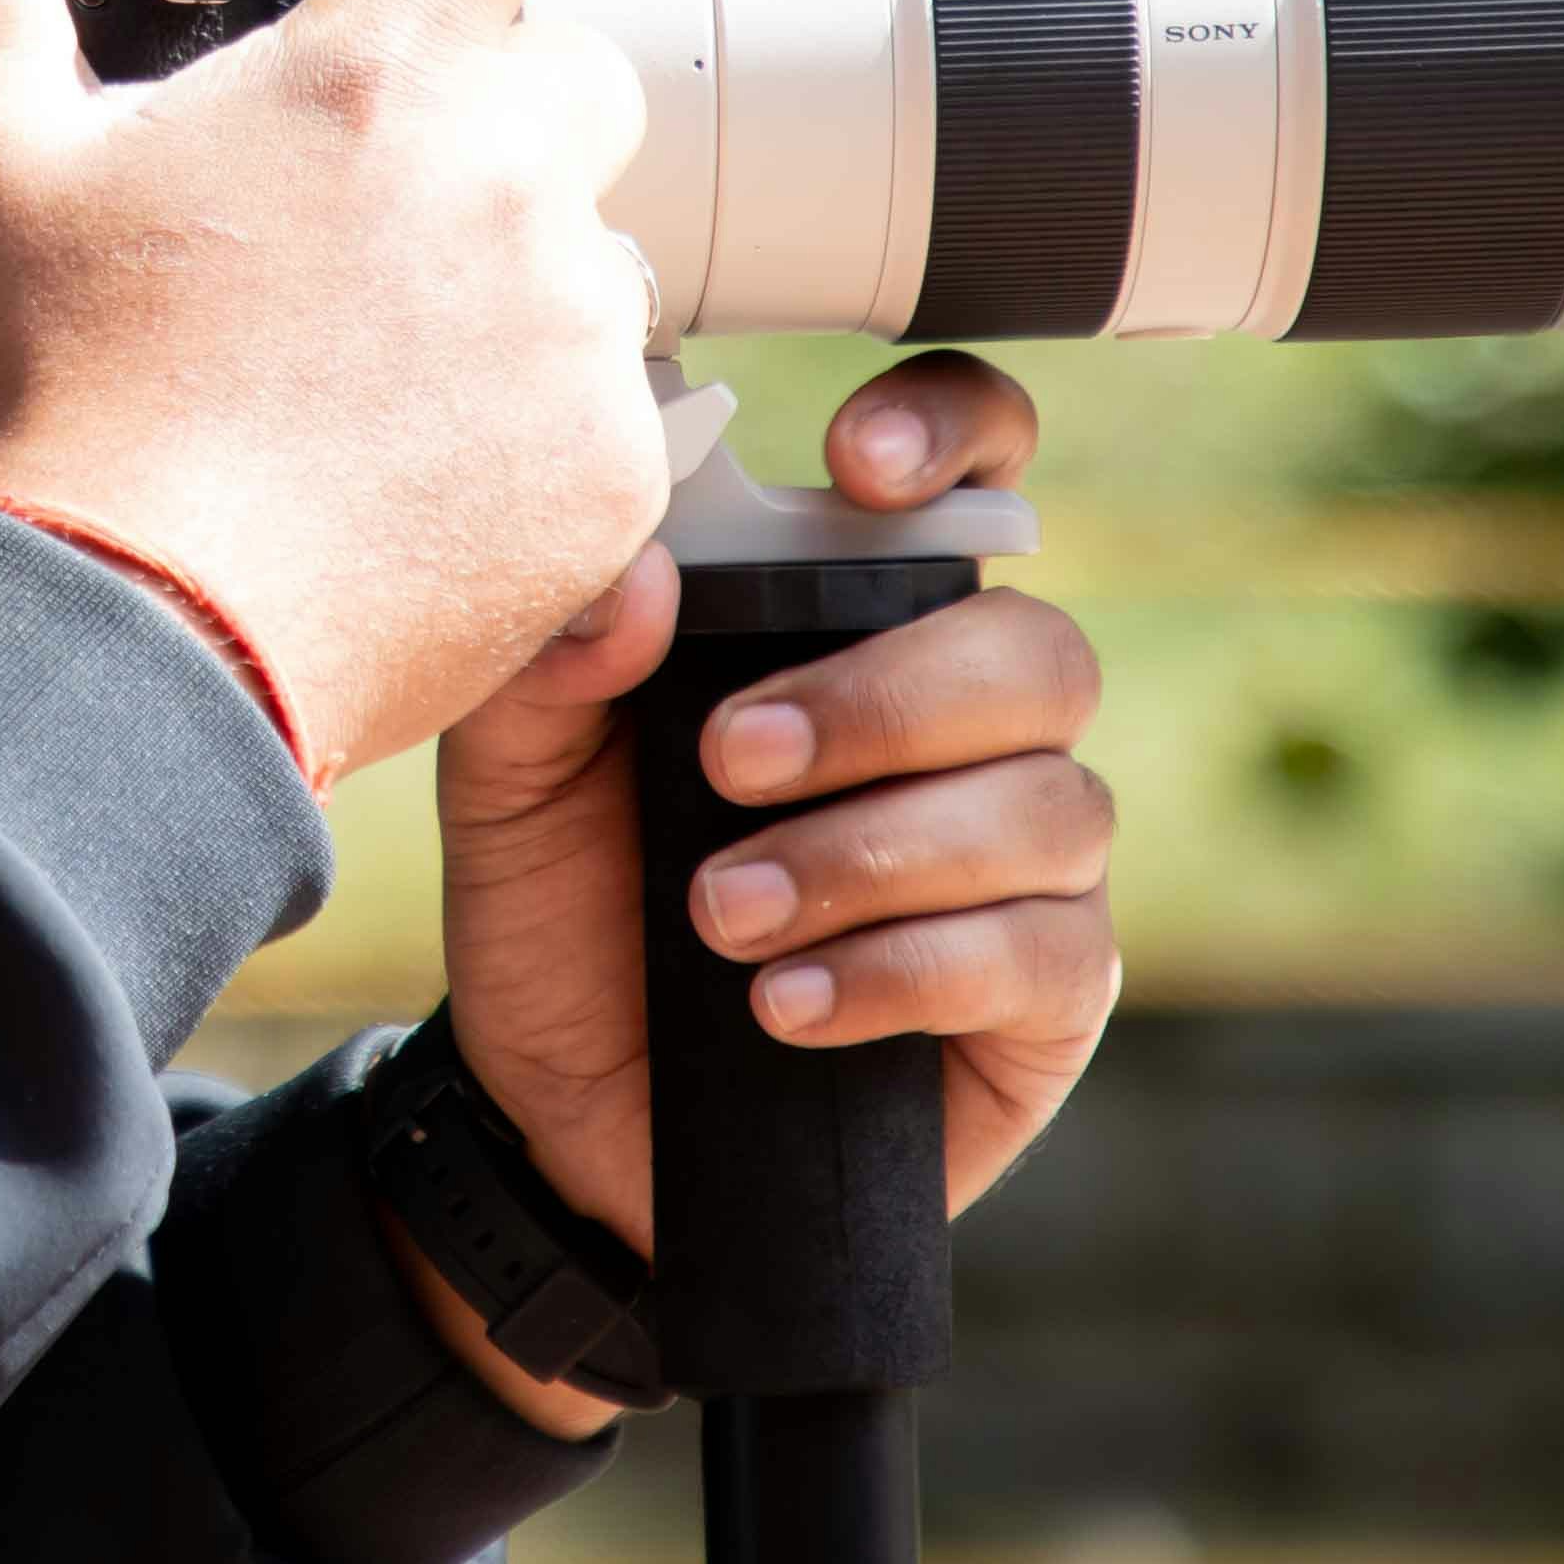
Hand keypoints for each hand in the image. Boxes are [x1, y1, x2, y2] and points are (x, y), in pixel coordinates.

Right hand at [0, 0, 669, 793]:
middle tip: (353, 210)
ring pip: (593, 249)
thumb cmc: (50, 395)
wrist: (133, 649)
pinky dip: (524, 426)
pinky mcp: (613, 472)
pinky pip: (605, 406)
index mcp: (379, 70)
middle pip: (573, 72)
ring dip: (508, 277)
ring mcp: (578, 331)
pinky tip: (398, 469)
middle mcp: (512, 178)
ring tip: (359, 367)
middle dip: (483, 113)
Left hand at [406, 356, 1121, 1434]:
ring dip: (869, 854)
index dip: (952, 434)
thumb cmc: (566, 914)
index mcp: (857, 624)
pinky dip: (903, 971)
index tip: (853, 468)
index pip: (972, 474)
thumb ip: (550, 661)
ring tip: (720, 917)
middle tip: (724, 762)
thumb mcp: (512, 782)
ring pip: (1045, 804)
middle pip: (1033, 649)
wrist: (562, 1129)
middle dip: (881, 701)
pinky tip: (787, 1006)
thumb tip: (643, 578)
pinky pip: (1045, 953)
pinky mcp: (1051, 999)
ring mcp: (1030, 863)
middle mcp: (972, 726)